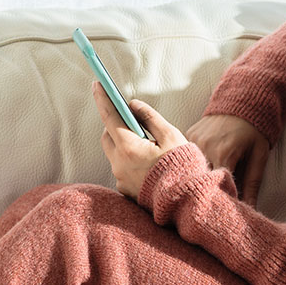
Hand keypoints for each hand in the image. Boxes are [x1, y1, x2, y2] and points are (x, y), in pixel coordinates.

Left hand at [92, 83, 187, 200]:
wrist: (188, 200)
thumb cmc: (183, 166)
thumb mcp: (172, 136)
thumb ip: (151, 118)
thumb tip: (133, 105)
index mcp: (129, 148)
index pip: (110, 117)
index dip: (103, 99)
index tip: (97, 83)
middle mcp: (119, 164)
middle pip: (108, 137)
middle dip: (115, 125)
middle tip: (130, 118)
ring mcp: (121, 179)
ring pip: (115, 154)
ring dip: (125, 145)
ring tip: (147, 144)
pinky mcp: (126, 190)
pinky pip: (123, 170)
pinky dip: (131, 162)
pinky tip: (149, 164)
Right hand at [185, 113, 270, 206]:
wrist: (244, 102)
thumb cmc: (255, 131)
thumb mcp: (259, 156)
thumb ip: (253, 184)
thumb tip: (250, 208)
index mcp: (224, 153)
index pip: (216, 185)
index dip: (219, 198)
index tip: (222, 209)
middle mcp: (205, 146)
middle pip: (200, 177)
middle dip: (206, 189)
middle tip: (209, 201)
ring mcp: (193, 139)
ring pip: (190, 167)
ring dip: (196, 177)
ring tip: (202, 187)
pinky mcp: (188, 134)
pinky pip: (186, 155)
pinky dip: (191, 163)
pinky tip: (196, 169)